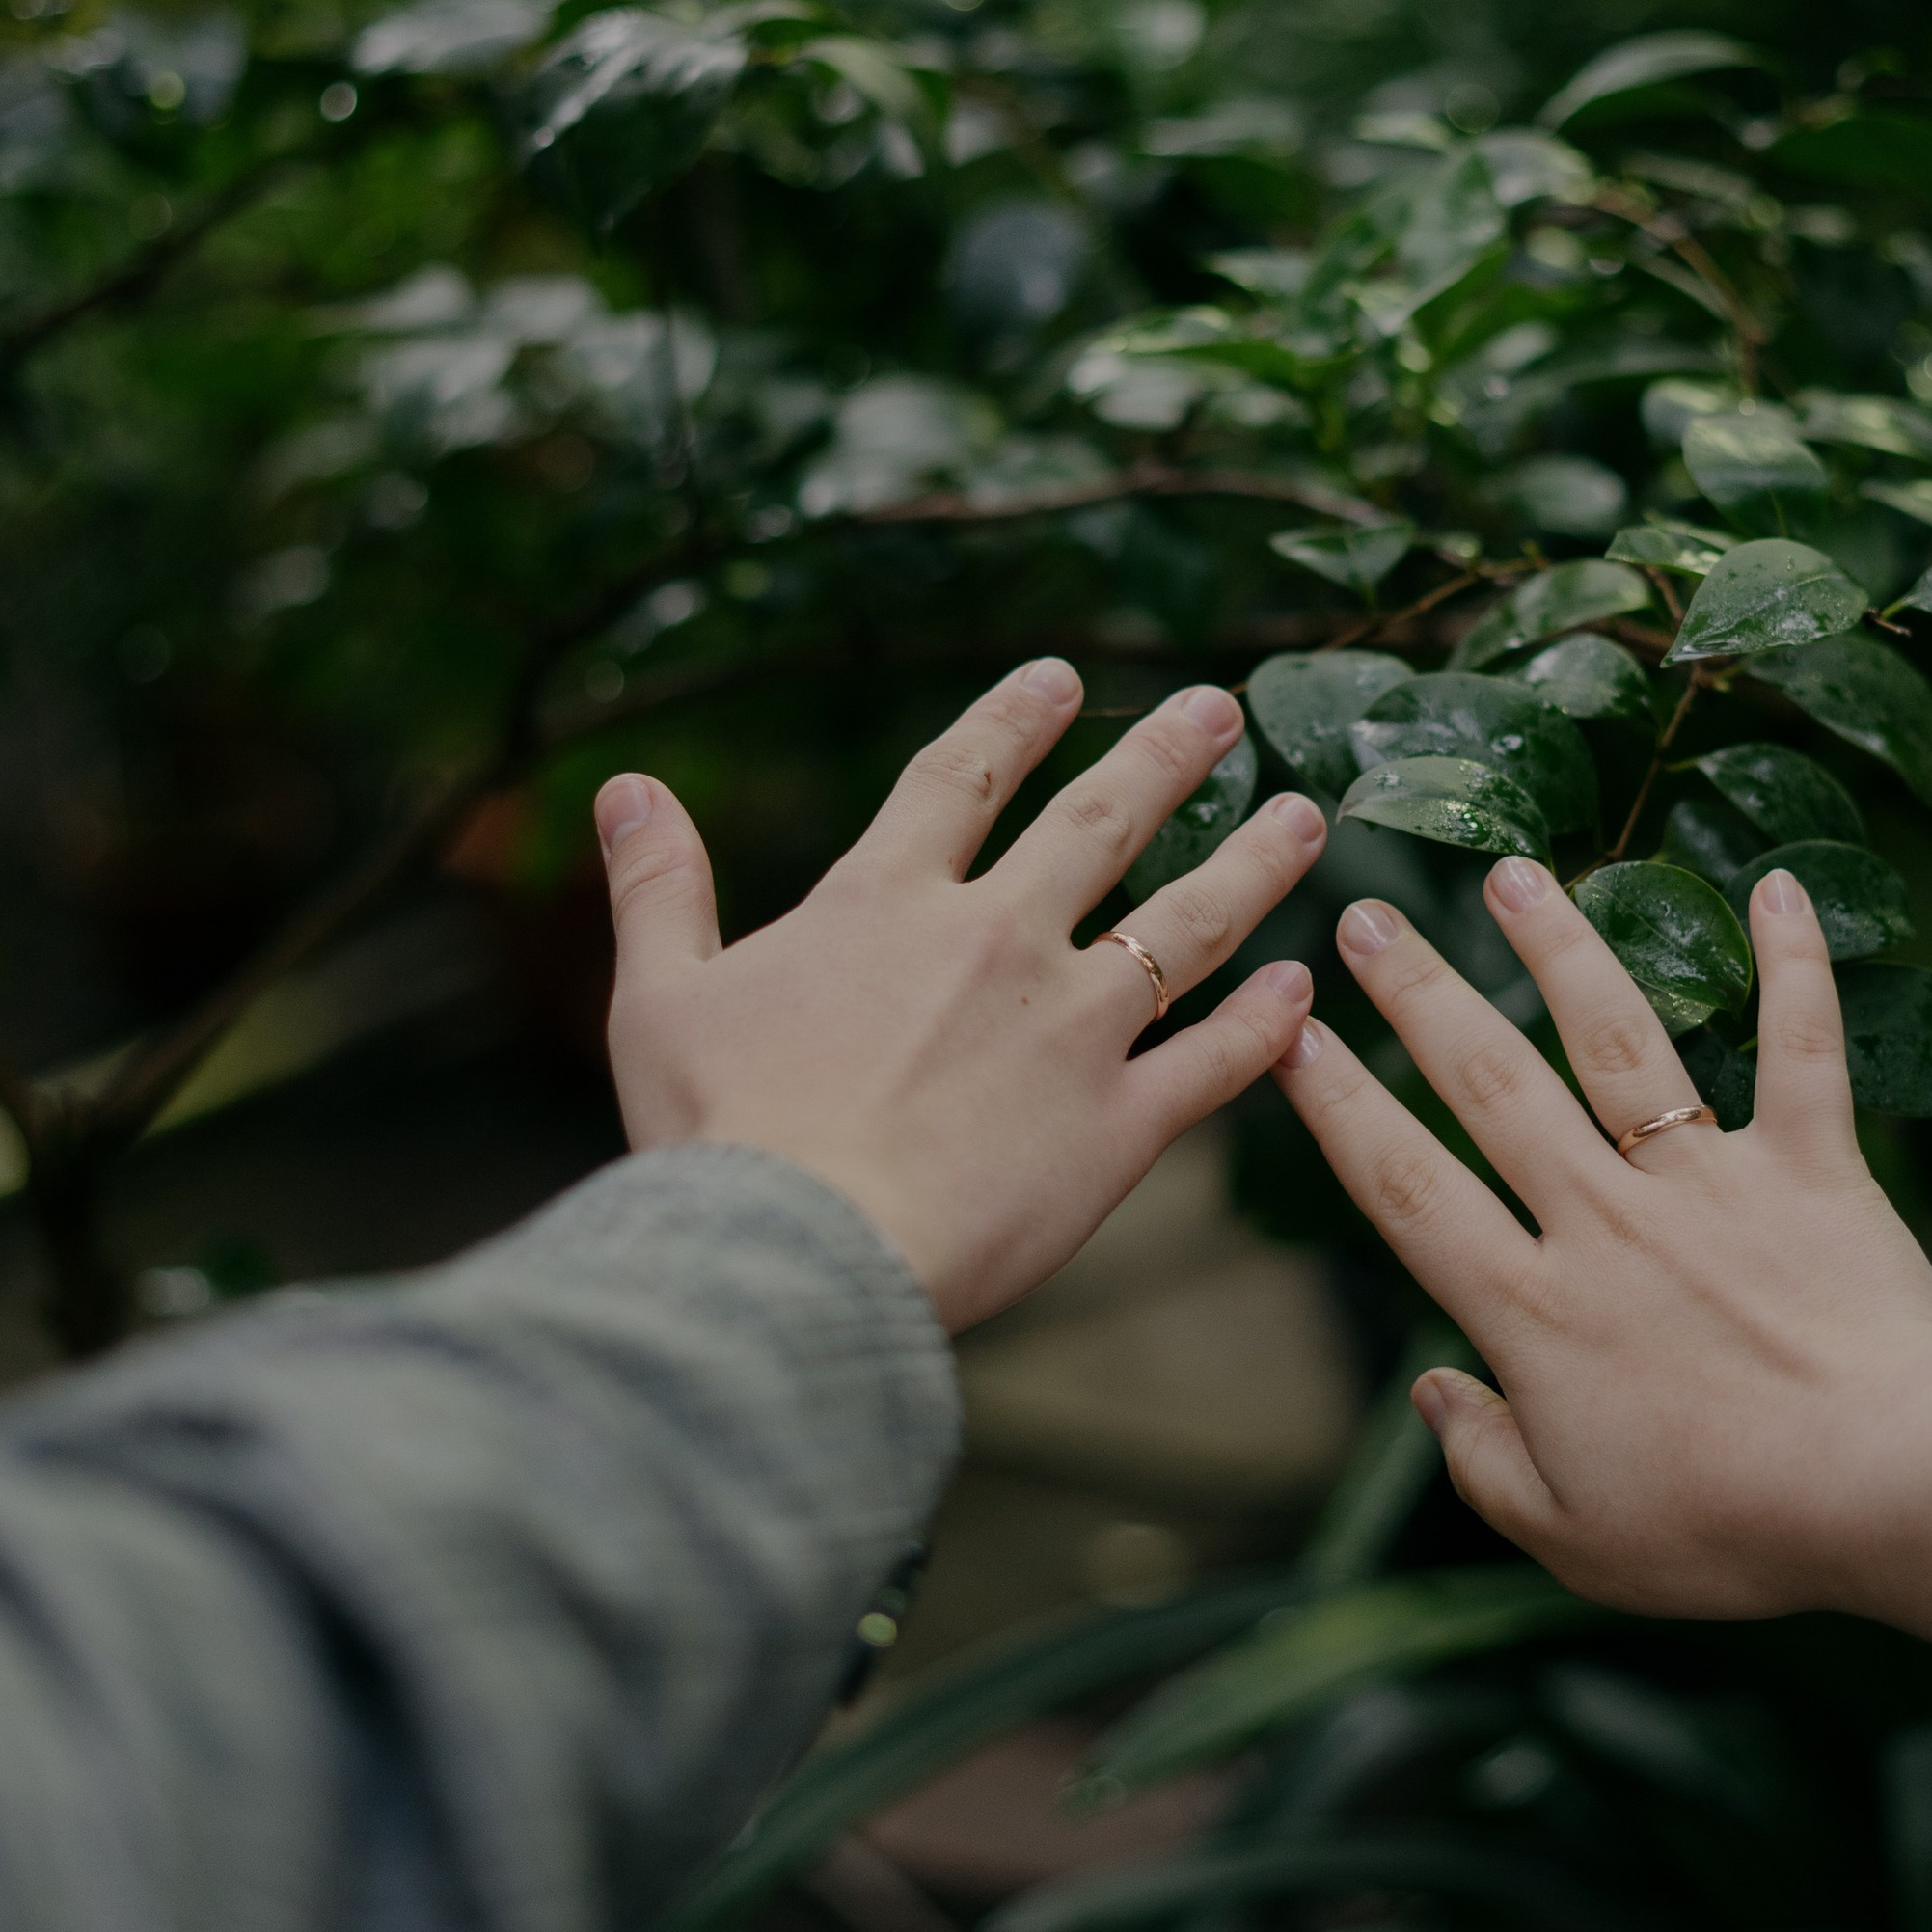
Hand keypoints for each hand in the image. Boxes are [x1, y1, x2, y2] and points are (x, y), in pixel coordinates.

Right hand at [590, 660, 1322, 1331]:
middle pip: (1100, 823)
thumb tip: (624, 786)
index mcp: (888, 903)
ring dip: (1251, 864)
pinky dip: (1263, 1024)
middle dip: (1166, 755)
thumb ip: (658, 884)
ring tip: (1306, 816)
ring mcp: (1070, 1030)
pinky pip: (1211, 1063)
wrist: (793, 1256)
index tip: (1062, 674)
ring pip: (1185, 923)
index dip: (1014, 718)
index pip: (965, 778)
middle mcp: (996, 942)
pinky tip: (1300, 987)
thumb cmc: (715, 1134)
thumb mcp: (659, 993)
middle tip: (1225, 707)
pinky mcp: (1116, 1128)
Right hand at [1274, 860, 1931, 1664]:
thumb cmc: (1731, 1530)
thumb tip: (1433, 1390)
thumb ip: (1482, 1461)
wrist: (1892, 1488)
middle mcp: (1605, 1220)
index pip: (1407, 1187)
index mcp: (1535, 1310)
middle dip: (1419, 994)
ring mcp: (1709, 1182)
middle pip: (1492, 1085)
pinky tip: (1777, 884)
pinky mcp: (1813, 1169)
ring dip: (1560, 947)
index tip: (1289, 1035)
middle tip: (1365, 917)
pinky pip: (1802, 1049)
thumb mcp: (1572, 1538)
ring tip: (1513, 871)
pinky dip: (1795, 966)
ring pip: (1618, 1039)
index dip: (1338, 1107)